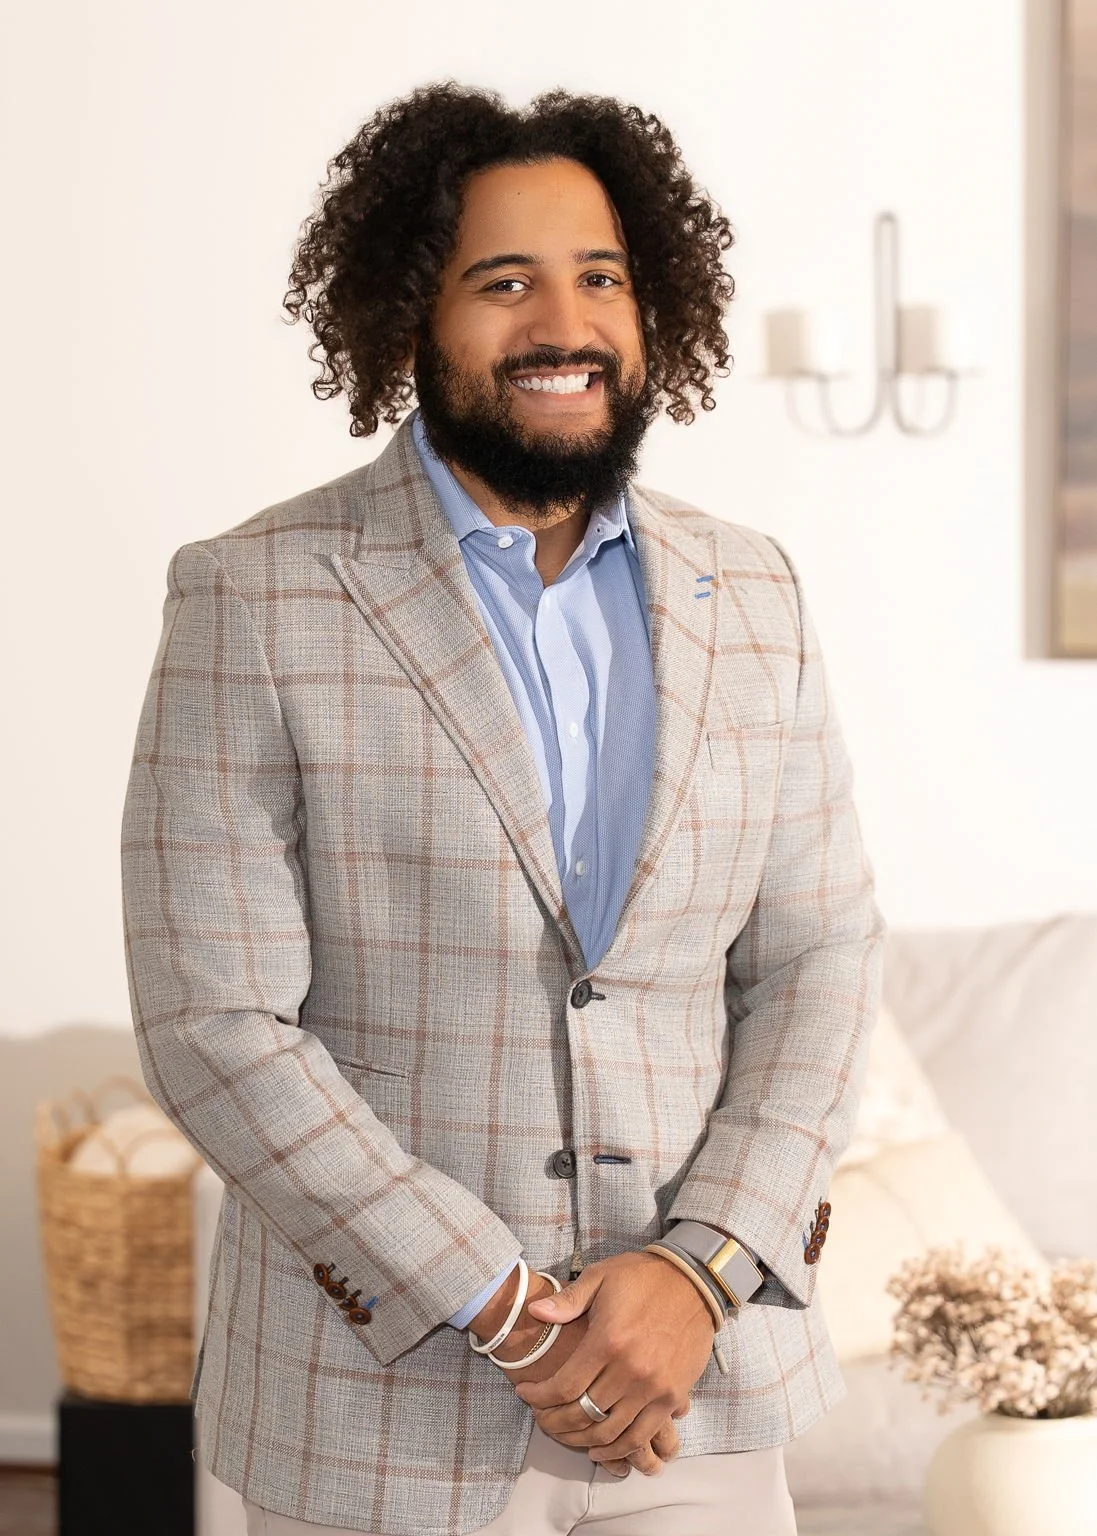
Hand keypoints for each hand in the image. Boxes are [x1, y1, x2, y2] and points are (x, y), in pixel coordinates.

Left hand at [511, 1251, 716, 1465]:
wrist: (693, 1282)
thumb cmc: (642, 1278)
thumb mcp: (601, 1277)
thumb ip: (568, 1300)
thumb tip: (533, 1311)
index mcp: (607, 1340)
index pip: (565, 1386)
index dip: (539, 1397)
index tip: (525, 1393)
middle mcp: (630, 1370)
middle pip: (583, 1414)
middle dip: (553, 1422)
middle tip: (541, 1418)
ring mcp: (653, 1388)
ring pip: (609, 1433)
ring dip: (581, 1440)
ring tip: (564, 1434)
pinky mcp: (672, 1396)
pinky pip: (641, 1436)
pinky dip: (618, 1450)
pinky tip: (600, 1448)